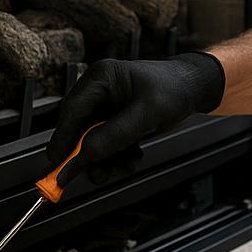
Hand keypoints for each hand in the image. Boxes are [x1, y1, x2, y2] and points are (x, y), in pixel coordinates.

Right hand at [45, 51, 224, 186]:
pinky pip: (105, 144)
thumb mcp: (147, 113)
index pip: (71, 112)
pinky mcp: (113, 120)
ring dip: (107, 159)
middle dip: (90, 155)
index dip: (63, 141)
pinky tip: (132, 157)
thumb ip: (115, 134)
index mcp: (101, 78)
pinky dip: (116, 156)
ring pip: (91, 141)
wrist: (194, 89)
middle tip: (99, 174)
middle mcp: (98, 91)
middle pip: (78, 130)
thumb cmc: (175, 89)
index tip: (58, 165)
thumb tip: (86, 154)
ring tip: (128, 164)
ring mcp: (105, 106)